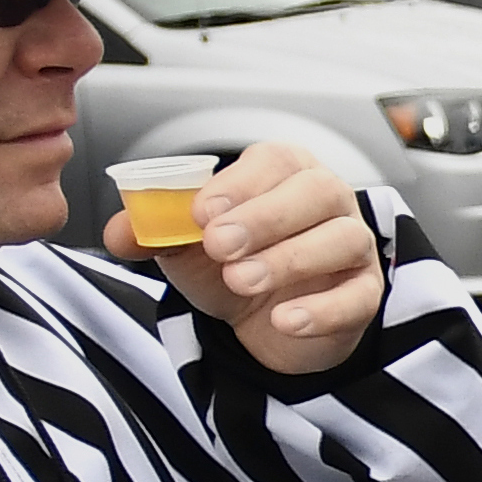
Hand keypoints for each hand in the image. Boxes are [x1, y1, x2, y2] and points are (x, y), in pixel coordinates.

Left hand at [104, 140, 382, 370]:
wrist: (264, 320)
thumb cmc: (232, 264)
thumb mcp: (186, 246)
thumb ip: (153, 233)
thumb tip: (118, 233)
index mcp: (285, 172)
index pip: (276, 160)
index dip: (241, 183)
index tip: (201, 213)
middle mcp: (327, 200)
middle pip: (317, 191)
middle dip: (266, 217)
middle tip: (219, 246)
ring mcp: (353, 247)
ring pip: (342, 239)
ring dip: (289, 259)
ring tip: (240, 281)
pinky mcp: (363, 294)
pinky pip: (357, 297)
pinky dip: (322, 309)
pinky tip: (283, 320)